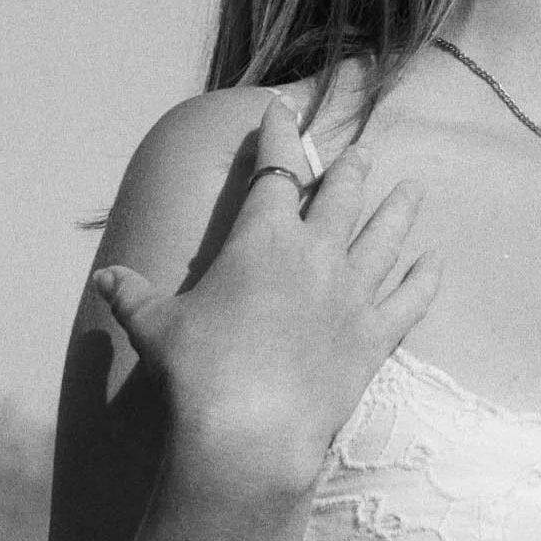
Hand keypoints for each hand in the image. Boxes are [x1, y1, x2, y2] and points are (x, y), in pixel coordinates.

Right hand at [91, 94, 435, 502]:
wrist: (250, 430)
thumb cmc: (199, 370)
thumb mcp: (156, 326)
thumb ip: (133, 295)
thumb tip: (103, 279)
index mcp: (263, 237)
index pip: (275, 170)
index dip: (278, 135)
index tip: (283, 109)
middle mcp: (316, 252)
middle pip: (342, 195)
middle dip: (352, 169)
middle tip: (363, 153)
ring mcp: (353, 291)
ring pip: (386, 236)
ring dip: (400, 210)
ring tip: (414, 190)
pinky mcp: (376, 335)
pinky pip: (412, 298)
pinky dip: (426, 278)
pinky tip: (436, 262)